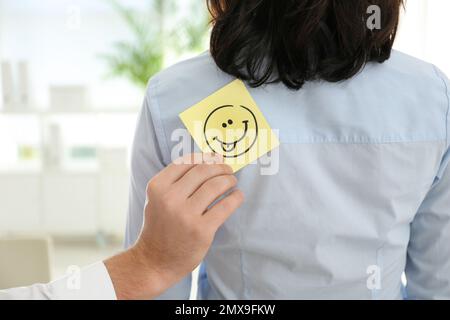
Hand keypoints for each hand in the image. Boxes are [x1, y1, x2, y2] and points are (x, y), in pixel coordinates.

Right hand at [105, 153, 243, 299]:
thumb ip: (175, 182)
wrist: (154, 261)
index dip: (205, 157)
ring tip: (232, 182)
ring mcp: (186, 215)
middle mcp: (170, 198)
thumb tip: (207, 162)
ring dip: (229, 180)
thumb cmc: (160, 227)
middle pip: (203, 171)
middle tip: (228, 170)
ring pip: (215, 186)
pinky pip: (225, 206)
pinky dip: (235, 198)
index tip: (215, 158)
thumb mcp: (158, 199)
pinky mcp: (201, 230)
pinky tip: (238, 196)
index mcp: (157, 187)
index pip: (186, 162)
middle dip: (220, 167)